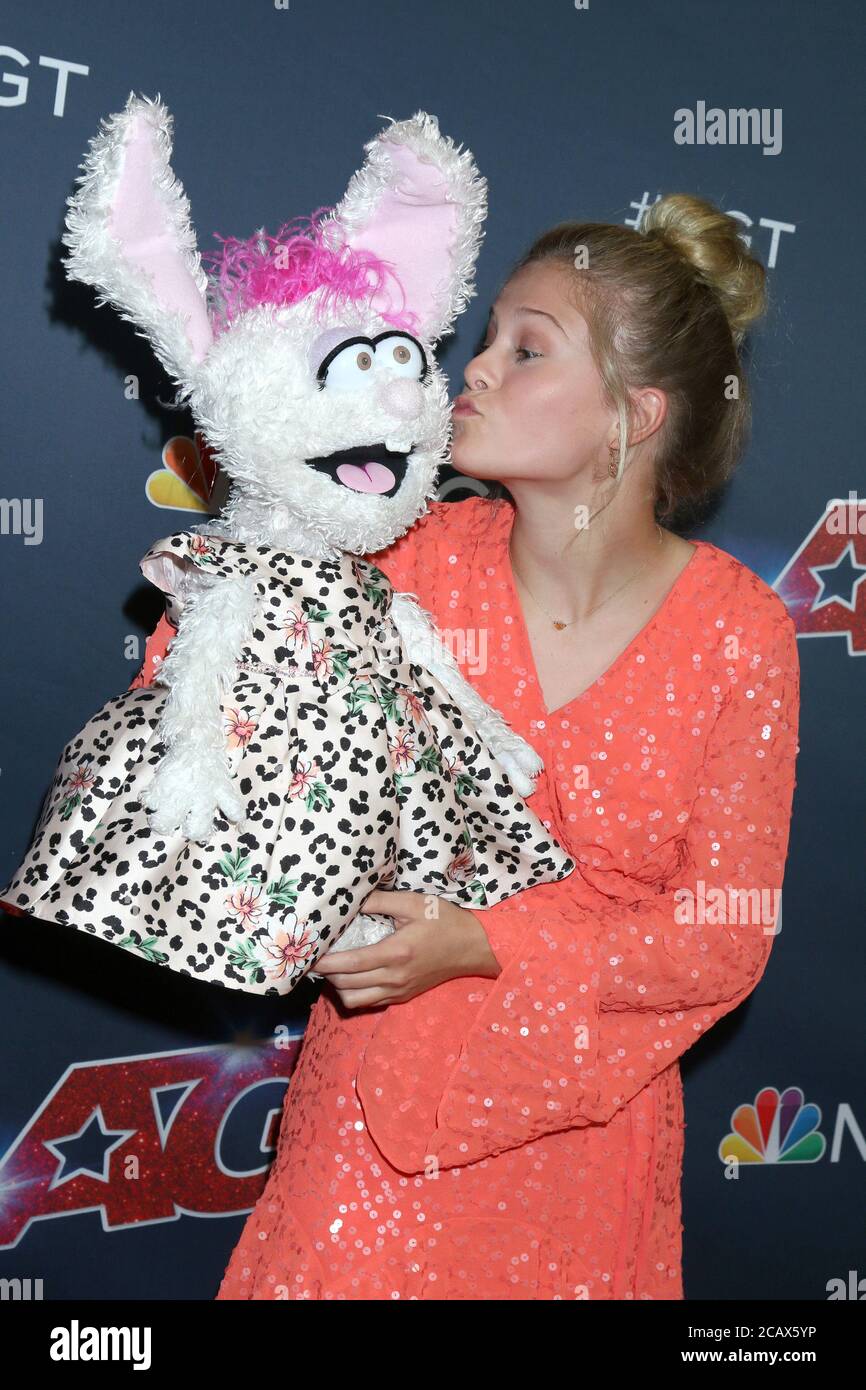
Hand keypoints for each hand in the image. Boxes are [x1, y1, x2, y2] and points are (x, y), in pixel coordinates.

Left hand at [312, 888, 501, 1009]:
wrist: (474, 947)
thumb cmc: (445, 921)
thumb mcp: (414, 903)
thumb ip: (380, 900)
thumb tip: (351, 898)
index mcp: (396, 953)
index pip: (350, 963)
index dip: (324, 962)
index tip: (307, 954)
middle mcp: (394, 978)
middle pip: (346, 985)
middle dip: (326, 973)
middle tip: (316, 956)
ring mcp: (398, 991)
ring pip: (354, 1001)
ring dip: (339, 986)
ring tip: (335, 966)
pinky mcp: (402, 996)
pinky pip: (369, 1003)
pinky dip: (355, 993)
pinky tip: (353, 975)